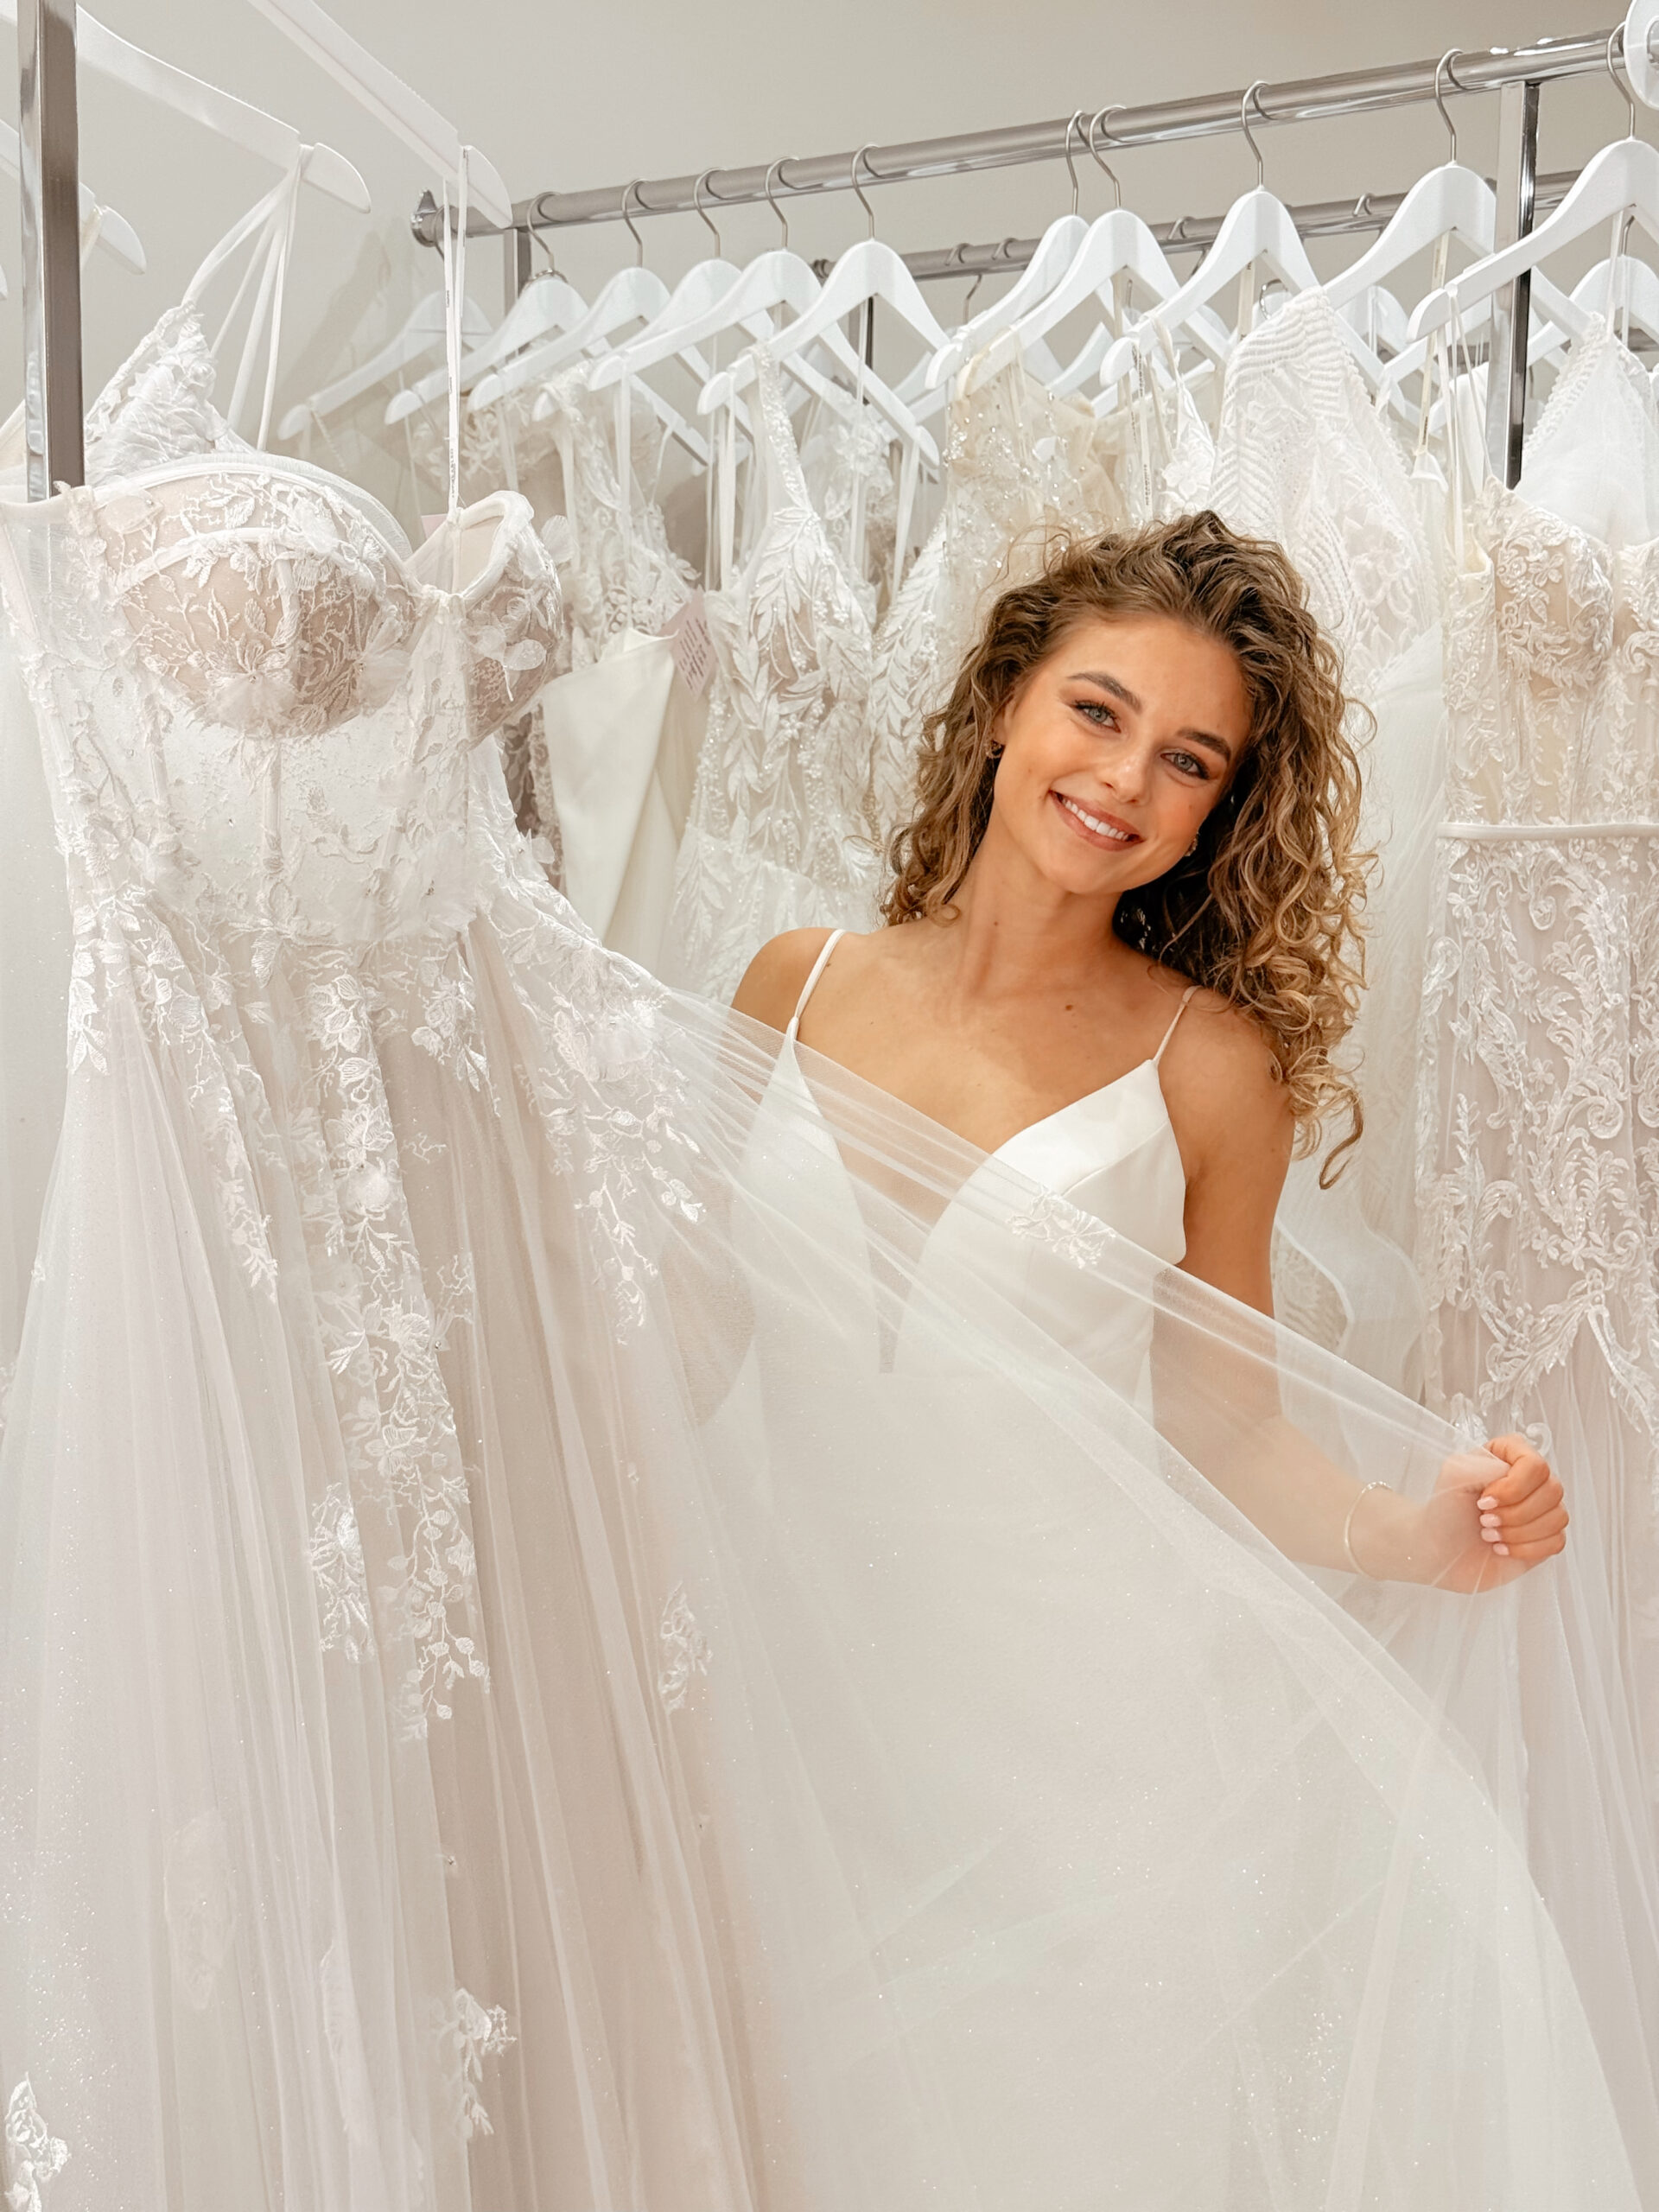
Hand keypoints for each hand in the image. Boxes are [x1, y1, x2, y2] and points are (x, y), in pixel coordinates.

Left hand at [1406, 1437, 1568, 1592]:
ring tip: (1489, 1535)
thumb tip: (1511, 1474)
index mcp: (1511, 1455)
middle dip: (1514, 1514)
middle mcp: (1532, 1478)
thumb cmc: (1446, 1512)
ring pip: (1558, 1516)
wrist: (1442, 1551)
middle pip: (1552, 1490)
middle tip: (1484, 1521)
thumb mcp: (1453, 1475)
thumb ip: (1482, 1464)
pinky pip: (1557, 1541)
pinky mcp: (1547, 1535)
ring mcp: (1543, 1507)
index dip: (1513, 1488)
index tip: (1483, 1501)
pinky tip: (1503, 1548)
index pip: (1535, 1464)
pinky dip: (1527, 1549)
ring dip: (1518, 1533)